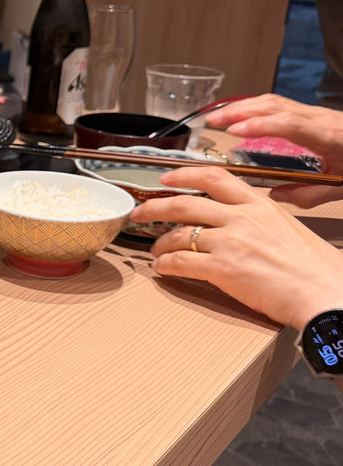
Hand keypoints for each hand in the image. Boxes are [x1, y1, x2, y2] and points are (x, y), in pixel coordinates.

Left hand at [131, 166, 342, 329]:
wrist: (324, 291)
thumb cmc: (312, 266)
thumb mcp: (285, 227)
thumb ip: (256, 219)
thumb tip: (233, 223)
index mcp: (258, 204)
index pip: (213, 176)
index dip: (183, 174)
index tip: (165, 178)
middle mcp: (240, 218)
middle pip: (184, 203)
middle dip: (154, 206)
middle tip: (140, 212)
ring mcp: (229, 242)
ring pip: (178, 234)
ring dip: (158, 243)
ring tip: (153, 251)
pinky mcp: (222, 269)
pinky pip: (180, 261)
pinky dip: (165, 264)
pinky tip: (161, 268)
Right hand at [205, 93, 342, 206]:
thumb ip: (310, 193)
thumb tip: (274, 196)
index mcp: (330, 136)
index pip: (290, 124)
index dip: (261, 126)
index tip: (235, 131)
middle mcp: (321, 120)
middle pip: (276, 106)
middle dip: (240, 110)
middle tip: (212, 121)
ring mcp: (317, 114)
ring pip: (275, 102)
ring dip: (244, 106)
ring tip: (217, 117)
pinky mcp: (314, 115)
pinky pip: (280, 106)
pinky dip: (256, 108)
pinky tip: (241, 117)